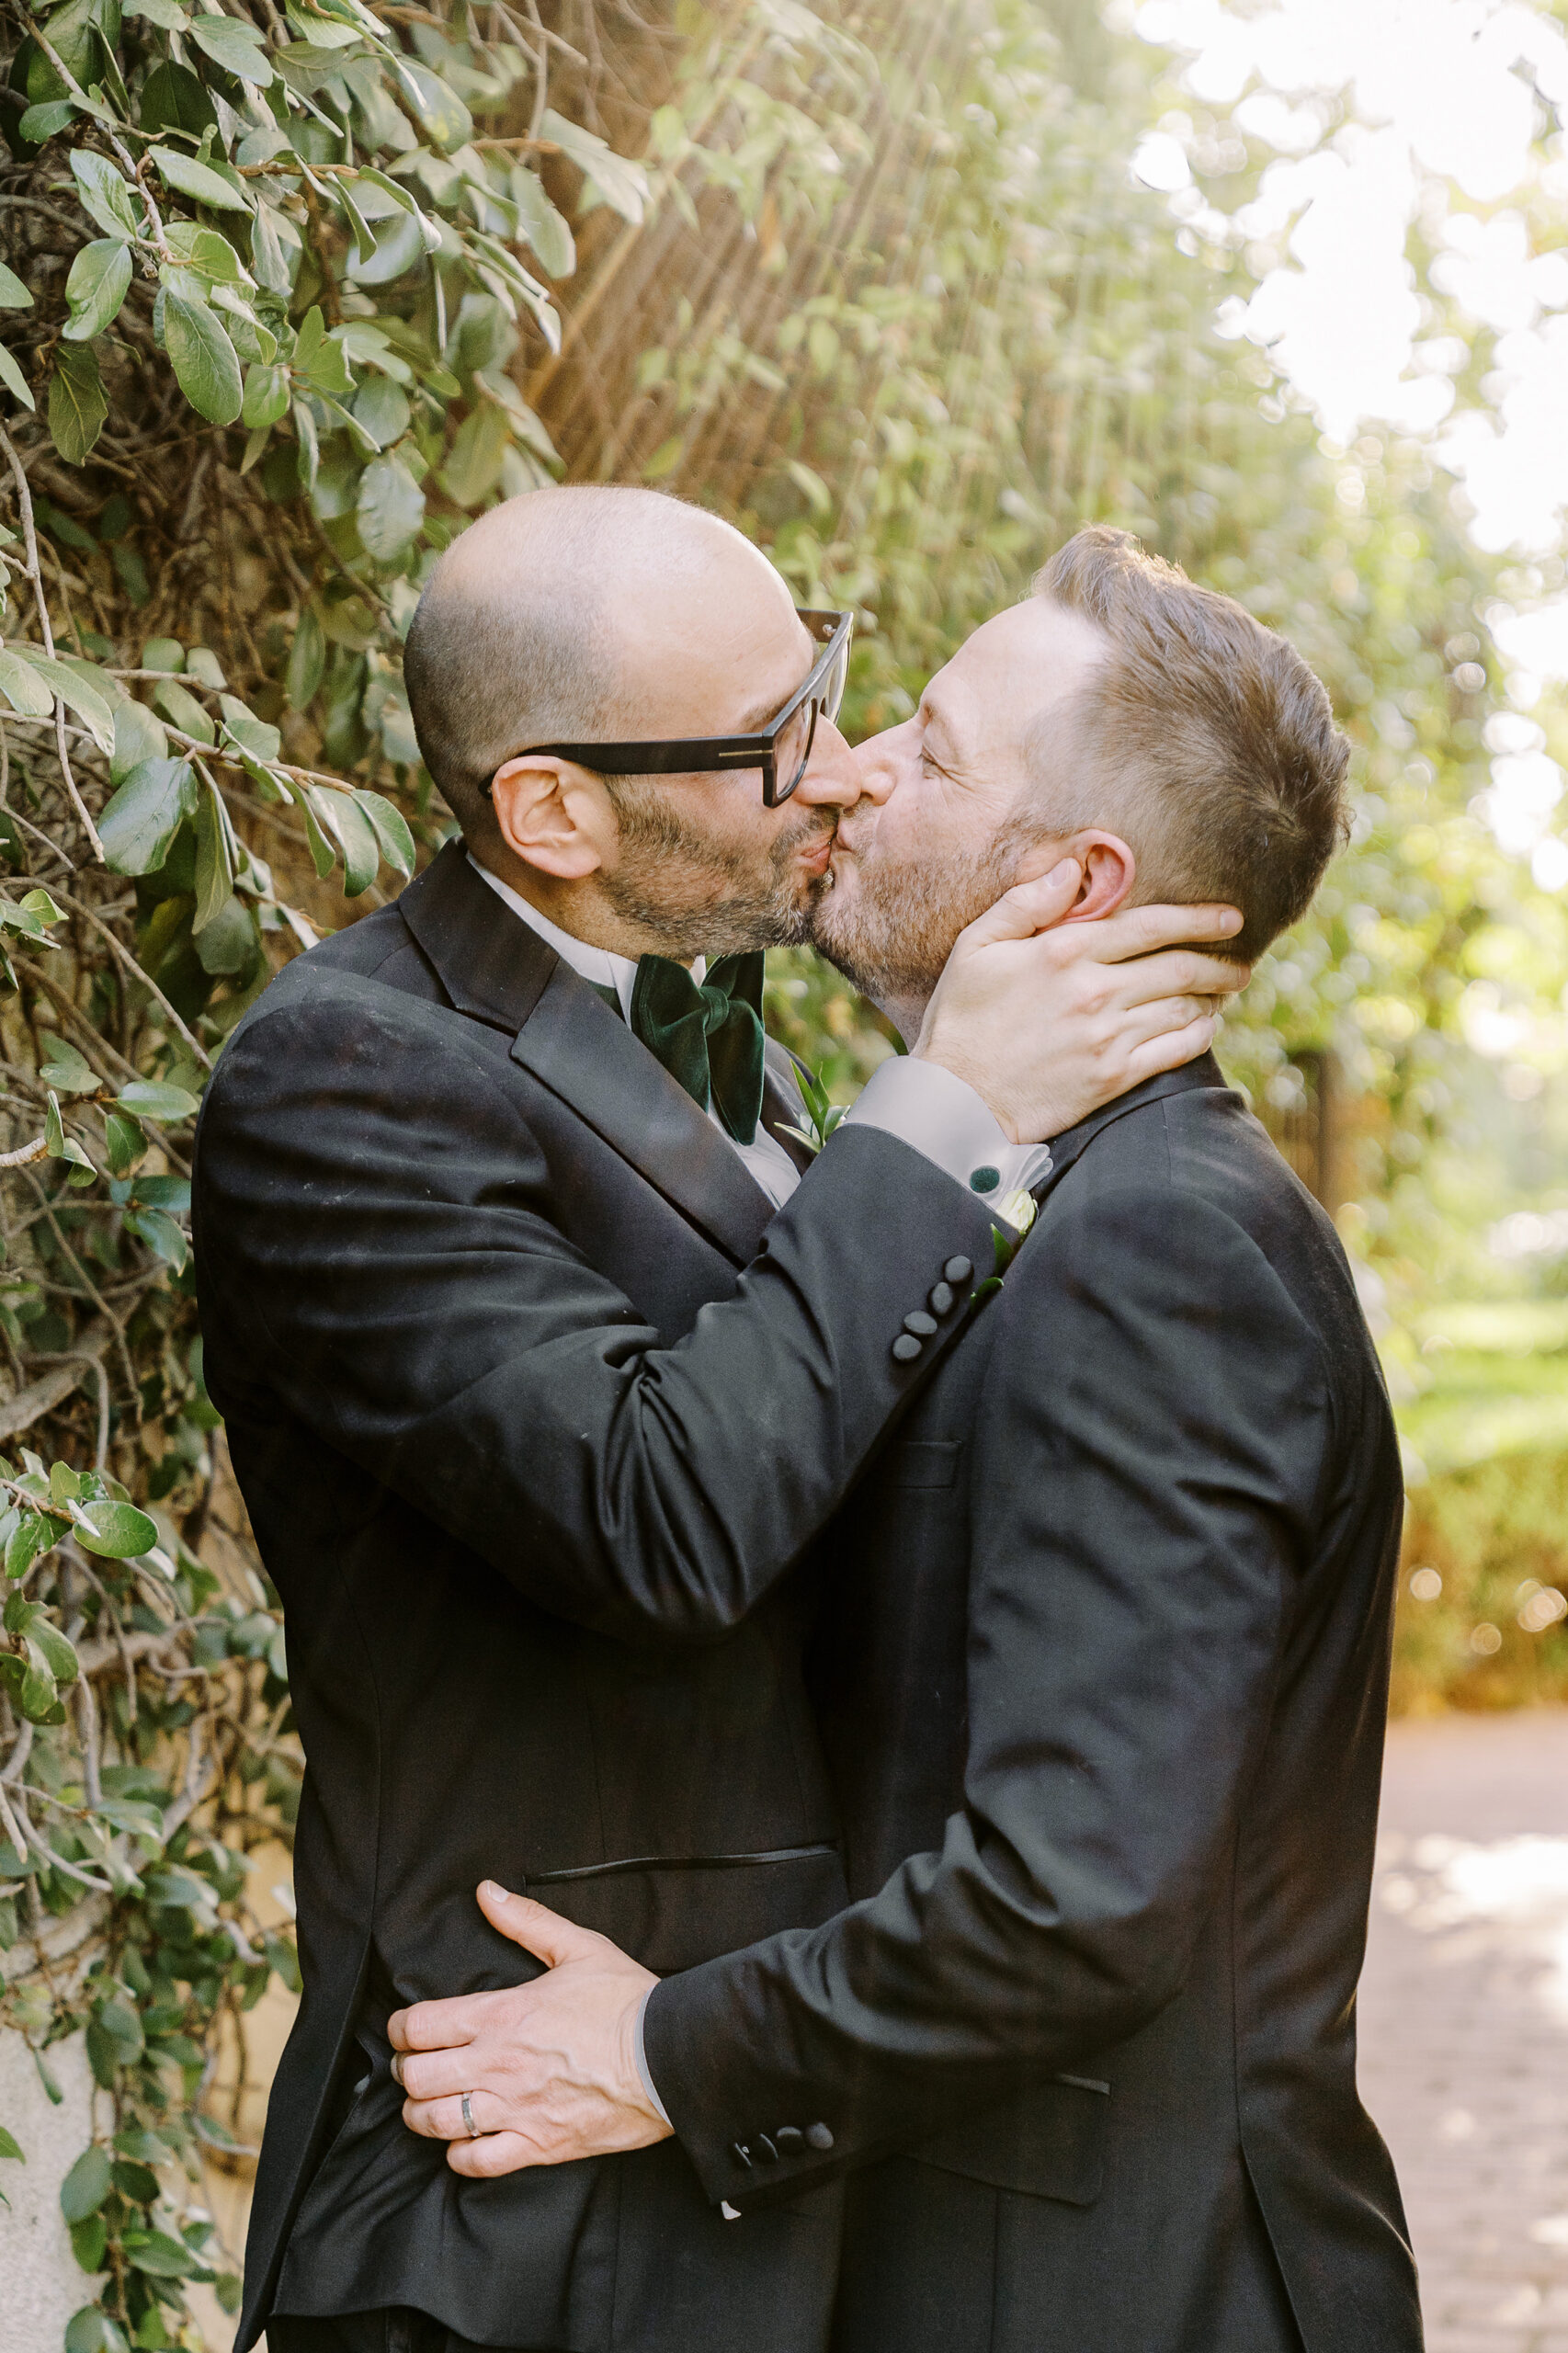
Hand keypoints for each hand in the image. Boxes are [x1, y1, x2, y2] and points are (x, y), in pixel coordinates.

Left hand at [387, 1881, 669, 2178]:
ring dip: (421, 2114)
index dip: (399, 2028)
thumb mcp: (578, 1947)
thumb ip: (526, 1920)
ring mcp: (514, 2109)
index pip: (419, 2026)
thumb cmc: (626, 2002)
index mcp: (501, 2014)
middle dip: (404, 2070)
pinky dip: (460, 2155)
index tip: (402, 2030)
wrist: (668, 2058)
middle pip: (417, 2076)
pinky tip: (464, 2142)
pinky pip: (476, 2163)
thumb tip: (487, 1893)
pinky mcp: (536, 2146)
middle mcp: (497, 2064)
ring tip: (427, 2105)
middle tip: (412, 2066)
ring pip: (436, 2122)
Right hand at [915, 861, 1248, 1143]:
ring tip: (1224, 993)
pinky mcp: (1113, 1077)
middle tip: (1241, 961)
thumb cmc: (961, 1018)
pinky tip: (1203, 1028)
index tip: (1231, 917)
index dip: (1199, 918)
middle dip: (1220, 961)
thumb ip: (1025, 903)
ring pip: (1184, 1008)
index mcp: (1065, 950)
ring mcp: (1108, 1036)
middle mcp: (1095, 990)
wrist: (955, 1099)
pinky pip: (1176, 1051)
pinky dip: (1199, 1035)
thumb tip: (1070, 868)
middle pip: (1180, 966)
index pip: (1151, 925)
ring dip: (1213, 997)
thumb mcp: (976, 947)